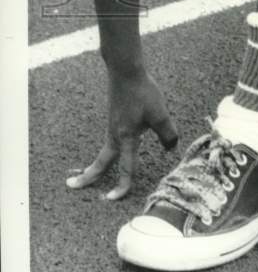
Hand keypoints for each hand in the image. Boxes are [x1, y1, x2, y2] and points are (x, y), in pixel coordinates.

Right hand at [66, 66, 177, 199]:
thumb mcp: (160, 114)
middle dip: (89, 176)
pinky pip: (110, 140)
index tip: (113, 199)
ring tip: (89, 175)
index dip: (122, 185)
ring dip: (97, 164)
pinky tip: (113, 150)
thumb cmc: (142, 92)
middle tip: (72, 186)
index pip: (125, 167)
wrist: (126, 72)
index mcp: (126, 138)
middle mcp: (115, 135)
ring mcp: (113, 126)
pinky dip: (107, 152)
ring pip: (105, 151)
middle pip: (101, 161)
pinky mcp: (115, 118)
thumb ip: (167, 134)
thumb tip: (171, 148)